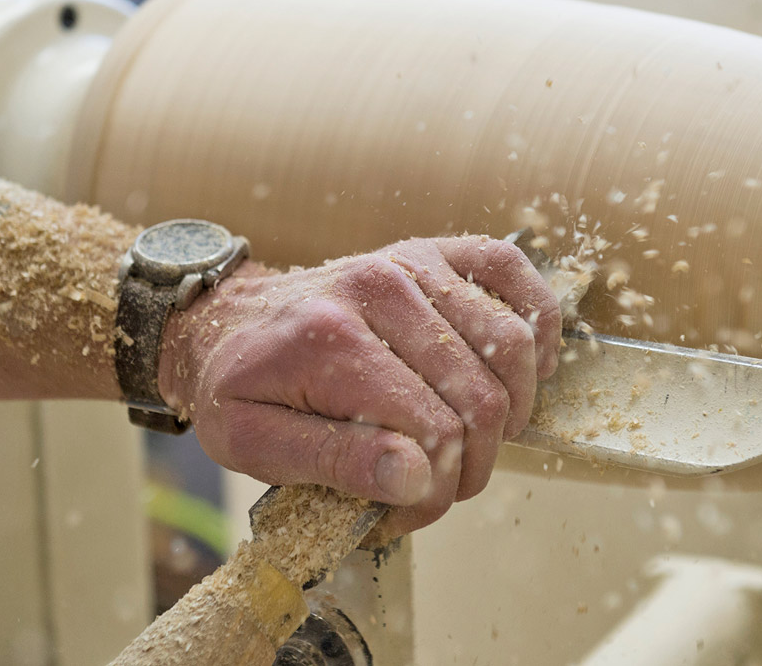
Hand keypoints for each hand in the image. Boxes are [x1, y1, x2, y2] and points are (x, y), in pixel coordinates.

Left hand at [160, 235, 561, 534]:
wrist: (225, 319)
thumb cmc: (237, 386)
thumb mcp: (251, 442)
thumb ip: (332, 461)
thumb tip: (415, 478)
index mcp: (332, 339)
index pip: (433, 433)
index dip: (435, 490)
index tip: (406, 510)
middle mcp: (380, 289)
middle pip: (480, 398)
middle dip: (473, 463)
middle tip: (439, 487)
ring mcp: (411, 262)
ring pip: (510, 347)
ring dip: (509, 411)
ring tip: (471, 442)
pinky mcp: (432, 251)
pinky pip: (510, 271)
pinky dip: (535, 325)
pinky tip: (523, 371)